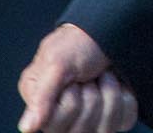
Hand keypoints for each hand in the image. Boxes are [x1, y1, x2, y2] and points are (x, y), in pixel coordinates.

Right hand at [17, 24, 138, 132]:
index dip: (70, 98)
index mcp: (40, 106)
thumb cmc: (79, 43)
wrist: (110, 29)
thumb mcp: (57, 63)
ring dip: (109, 93)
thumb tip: (26, 128)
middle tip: (86, 77)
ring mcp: (88, 121)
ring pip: (105, 128)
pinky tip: (117, 84)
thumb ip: (41, 97)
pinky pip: (125, 121)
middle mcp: (61, 119)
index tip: (71, 81)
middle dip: (90, 95)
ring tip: (100, 77)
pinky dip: (125, 98)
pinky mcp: (113, 119)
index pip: (55, 124)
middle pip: (81, 129)